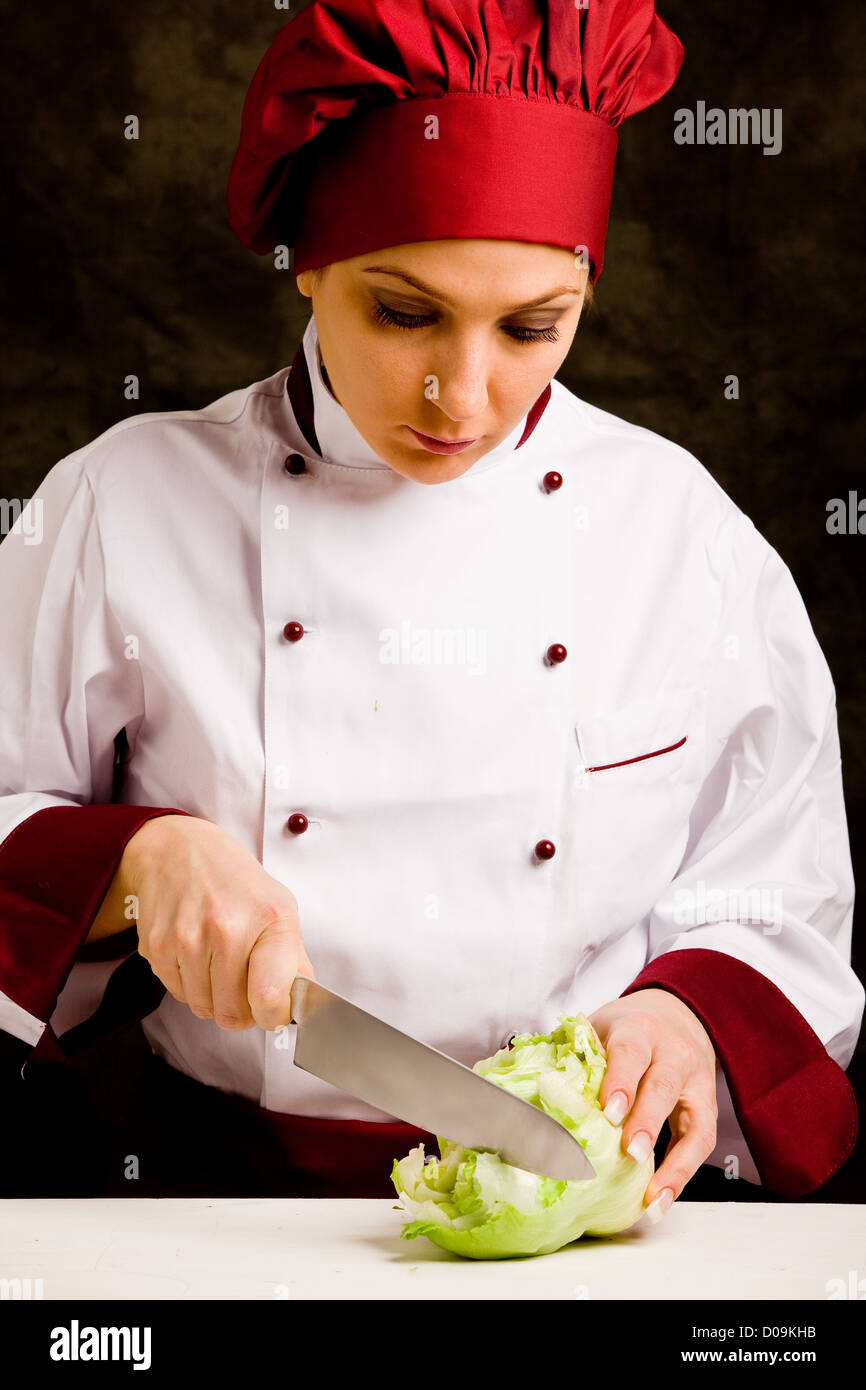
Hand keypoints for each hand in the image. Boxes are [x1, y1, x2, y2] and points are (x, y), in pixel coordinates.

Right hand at [123, 815, 315, 1031]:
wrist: (178, 849)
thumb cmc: (234, 879)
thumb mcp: (279, 906)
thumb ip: (294, 958)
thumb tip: (301, 1003)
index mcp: (268, 919)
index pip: (269, 997)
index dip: (273, 1015)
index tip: (272, 1010)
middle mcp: (226, 928)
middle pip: (232, 1013)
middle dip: (241, 1010)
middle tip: (243, 988)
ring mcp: (187, 938)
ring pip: (203, 1008)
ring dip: (213, 998)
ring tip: (218, 965)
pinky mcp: (157, 946)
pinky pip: (178, 993)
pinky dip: (189, 984)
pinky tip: (195, 955)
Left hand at [588, 988, 717, 1220]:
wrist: (677, 1014)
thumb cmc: (628, 1027)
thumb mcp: (600, 1027)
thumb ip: (573, 1051)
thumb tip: (518, 1074)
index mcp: (638, 1030)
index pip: (630, 1052)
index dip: (620, 1082)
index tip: (608, 1111)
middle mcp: (673, 1053)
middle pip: (663, 1086)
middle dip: (647, 1121)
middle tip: (630, 1152)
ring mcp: (695, 1082)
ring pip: (694, 1121)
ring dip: (674, 1162)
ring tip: (652, 1196)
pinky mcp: (707, 1107)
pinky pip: (702, 1141)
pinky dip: (683, 1174)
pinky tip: (661, 1199)